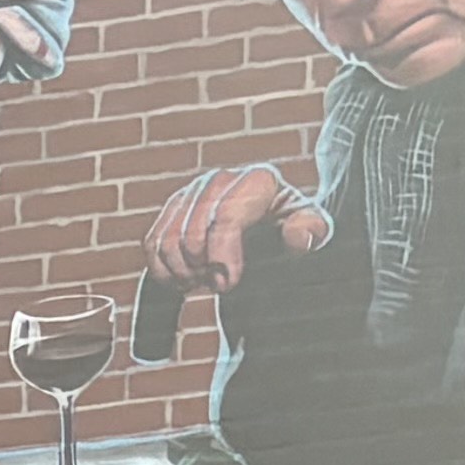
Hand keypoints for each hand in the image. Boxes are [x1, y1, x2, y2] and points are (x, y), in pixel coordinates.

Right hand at [144, 161, 321, 294]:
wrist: (269, 232)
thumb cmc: (290, 233)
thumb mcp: (312, 233)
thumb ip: (312, 232)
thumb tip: (298, 237)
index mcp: (259, 180)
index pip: (226, 217)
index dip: (222, 257)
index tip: (229, 285)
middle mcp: (222, 179)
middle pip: (193, 234)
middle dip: (204, 269)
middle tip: (222, 286)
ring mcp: (193, 191)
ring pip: (167, 241)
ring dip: (183, 273)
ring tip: (205, 282)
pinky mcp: (172, 209)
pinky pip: (152, 245)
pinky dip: (164, 271)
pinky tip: (186, 279)